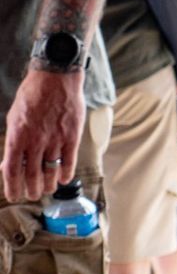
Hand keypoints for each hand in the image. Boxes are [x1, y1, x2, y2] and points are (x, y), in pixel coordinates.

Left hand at [4, 68, 85, 200]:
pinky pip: (69, 161)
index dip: (12, 187)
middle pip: (31, 175)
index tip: (13, 195)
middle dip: (31, 189)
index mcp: (16, 137)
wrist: (55, 79)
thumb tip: (8, 162)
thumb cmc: (31, 96)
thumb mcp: (13, 119)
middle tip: (31, 195)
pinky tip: (63, 179)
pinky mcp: (72, 136)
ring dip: (47, 184)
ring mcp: (55, 139)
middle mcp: (35, 141)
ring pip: (50, 170)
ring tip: (47, 190)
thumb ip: (13, 142)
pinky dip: (66, 173)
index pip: (12, 171)